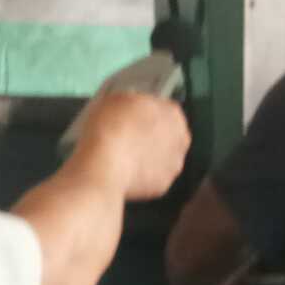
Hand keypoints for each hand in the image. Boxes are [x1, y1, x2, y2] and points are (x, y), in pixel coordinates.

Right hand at [72, 93, 190, 202]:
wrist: (104, 166)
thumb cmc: (110, 128)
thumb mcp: (115, 98)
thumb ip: (132, 102)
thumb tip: (130, 108)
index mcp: (173, 113)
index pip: (164, 108)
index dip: (145, 112)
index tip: (131, 116)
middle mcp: (180, 140)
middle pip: (167, 135)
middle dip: (150, 136)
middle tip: (126, 136)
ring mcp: (173, 165)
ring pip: (161, 157)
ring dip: (147, 156)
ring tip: (122, 156)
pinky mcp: (162, 187)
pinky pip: (151, 177)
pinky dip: (140, 175)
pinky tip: (123, 171)